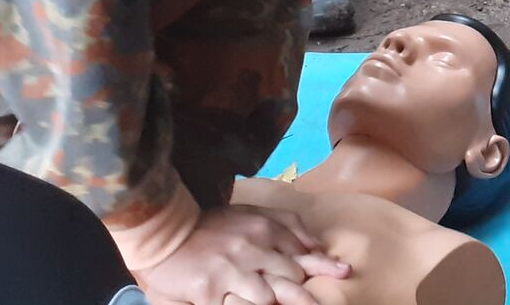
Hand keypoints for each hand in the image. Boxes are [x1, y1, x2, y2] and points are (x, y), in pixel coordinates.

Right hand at [133, 205, 348, 304]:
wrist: (165, 231)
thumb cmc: (210, 225)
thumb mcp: (250, 213)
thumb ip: (285, 224)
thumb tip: (316, 245)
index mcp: (262, 230)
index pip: (300, 251)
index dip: (323, 266)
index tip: (344, 272)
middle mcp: (251, 249)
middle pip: (290, 276)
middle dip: (306, 293)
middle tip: (320, 303)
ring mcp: (230, 271)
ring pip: (268, 297)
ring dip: (278, 304)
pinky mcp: (210, 291)